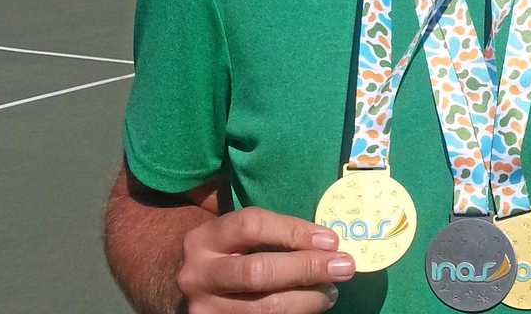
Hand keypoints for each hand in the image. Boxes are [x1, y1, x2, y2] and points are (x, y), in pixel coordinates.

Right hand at [178, 207, 353, 312]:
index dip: (294, 231)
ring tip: (330, 291)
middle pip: (259, 271)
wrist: (187, 290)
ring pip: (266, 307)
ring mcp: (205, 309)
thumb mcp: (234, 238)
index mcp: (204, 239)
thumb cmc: (225, 256)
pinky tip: (311, 306)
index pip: (251, 225)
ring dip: (307, 299)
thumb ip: (269, 233)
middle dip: (307, 268)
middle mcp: (198, 274)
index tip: (330, 240)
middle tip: (343, 266)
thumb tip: (327, 243)